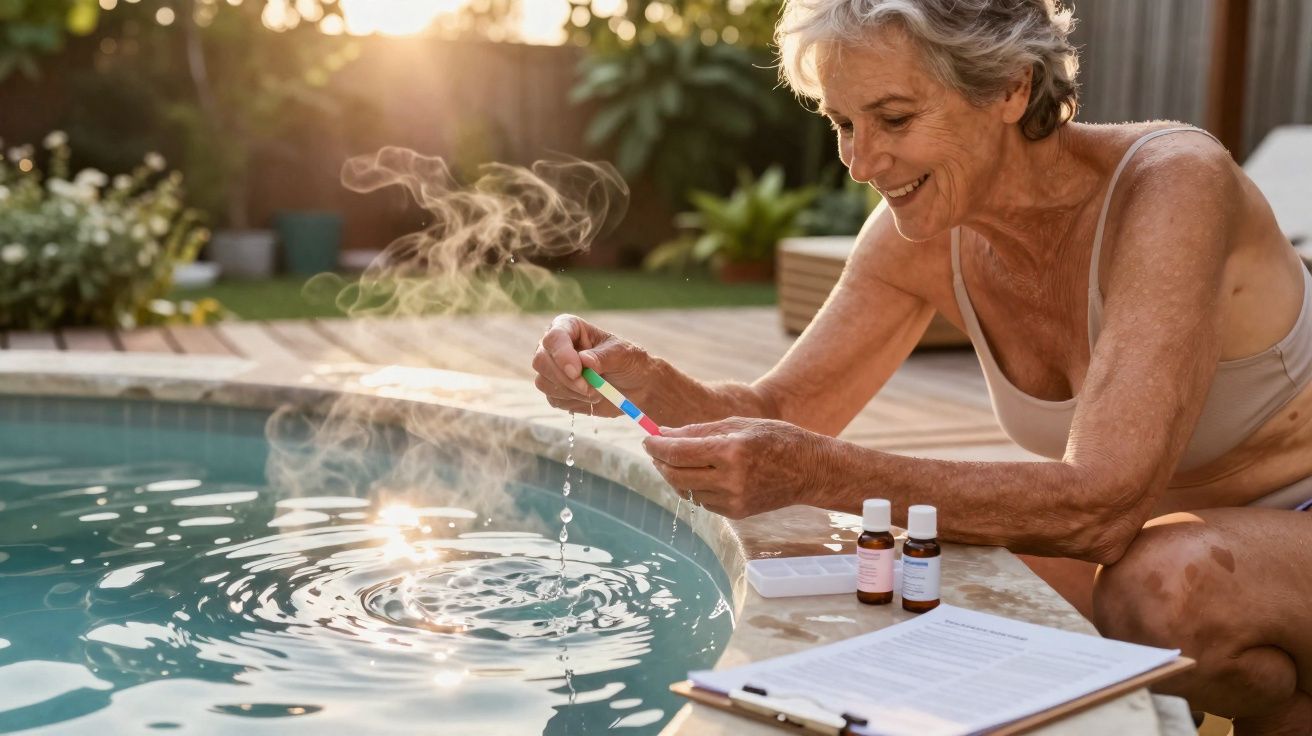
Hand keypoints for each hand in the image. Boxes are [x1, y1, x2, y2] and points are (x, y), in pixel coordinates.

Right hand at [532, 313, 649, 415]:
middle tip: (591, 389)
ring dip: (571, 392)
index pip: (554, 337)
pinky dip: (572, 402)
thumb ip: (603, 356)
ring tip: (596, 392)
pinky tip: (589, 398)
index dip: (562, 355)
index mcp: (570, 327)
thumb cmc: (629, 362)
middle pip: (541, 361)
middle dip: (566, 379)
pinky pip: (552, 398)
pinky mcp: (555, 390)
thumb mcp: (623, 354)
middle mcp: (556, 347)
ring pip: (543, 382)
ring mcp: (553, 369)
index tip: (577, 372)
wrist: (636, 388)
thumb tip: (583, 360)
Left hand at [642, 417, 830, 518]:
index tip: (647, 438)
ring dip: (673, 475)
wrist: (811, 471)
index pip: (679, 452)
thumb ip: (698, 431)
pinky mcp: (736, 513)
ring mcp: (733, 500)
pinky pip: (701, 500)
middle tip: (655, 449)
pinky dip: (691, 486)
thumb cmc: (776, 439)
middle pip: (675, 475)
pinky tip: (696, 473)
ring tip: (674, 459)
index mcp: (731, 451)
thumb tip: (664, 433)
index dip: (657, 446)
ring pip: (685, 490)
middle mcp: (730, 479)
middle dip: (659, 462)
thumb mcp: (739, 424)